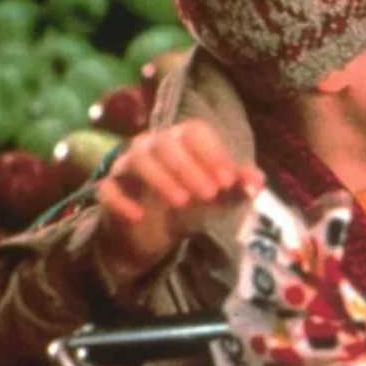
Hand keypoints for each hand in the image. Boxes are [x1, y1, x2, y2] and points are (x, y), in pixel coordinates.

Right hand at [93, 120, 263, 286]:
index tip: (228, 180)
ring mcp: (127, 167)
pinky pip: (107, 189)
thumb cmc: (188, 204)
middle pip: (165, 143)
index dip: (213, 152)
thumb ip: (238, 188)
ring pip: (137, 159)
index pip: (194, 131)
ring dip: (161, 178)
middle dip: (190, 167)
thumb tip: (257, 181)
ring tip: (182, 202)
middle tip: (209, 194)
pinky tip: (139, 216)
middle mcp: (151, 146)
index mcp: (181, 141)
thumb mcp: (217, 198)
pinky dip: (121, 201)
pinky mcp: (108, 192)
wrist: (151, 234)